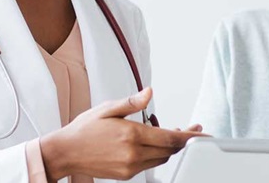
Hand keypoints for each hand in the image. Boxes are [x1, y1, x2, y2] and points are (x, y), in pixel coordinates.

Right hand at [39, 88, 206, 181]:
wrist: (66, 152)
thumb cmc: (84, 129)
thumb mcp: (107, 108)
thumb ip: (131, 103)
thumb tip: (149, 93)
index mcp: (131, 135)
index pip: (170, 138)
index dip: (190, 137)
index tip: (202, 133)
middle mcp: (133, 154)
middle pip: (169, 150)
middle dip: (183, 140)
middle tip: (191, 130)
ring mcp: (130, 166)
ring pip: (161, 159)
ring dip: (170, 148)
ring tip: (173, 134)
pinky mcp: (126, 174)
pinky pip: (150, 165)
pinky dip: (157, 155)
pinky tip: (154, 144)